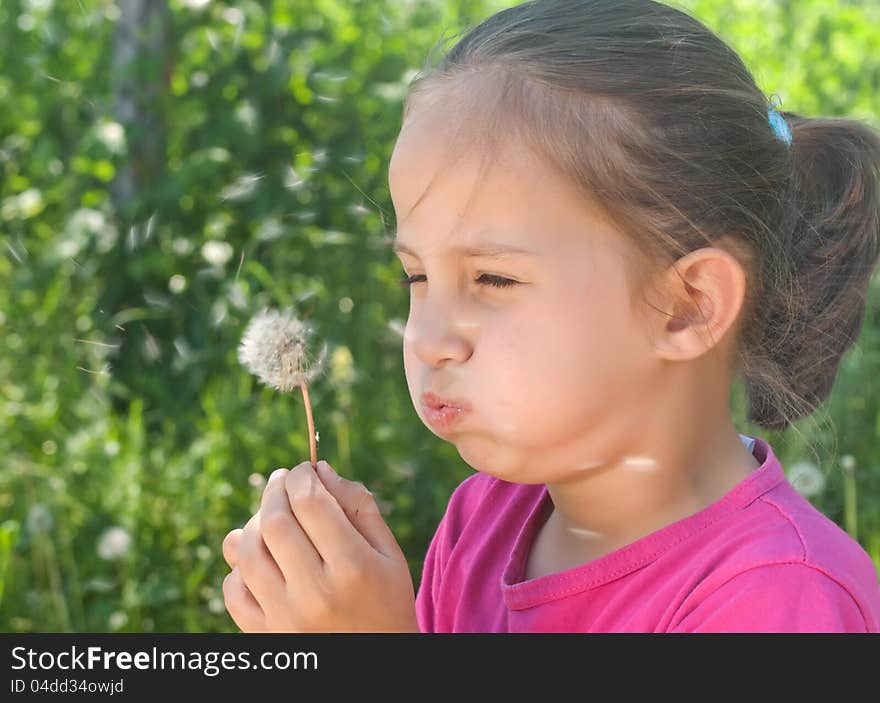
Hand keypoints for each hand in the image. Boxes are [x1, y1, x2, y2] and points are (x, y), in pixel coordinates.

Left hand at [221, 460, 418, 632]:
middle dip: (275, 491)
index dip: (301, 475)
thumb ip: (359, 507)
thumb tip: (320, 471)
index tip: (303, 469)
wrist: (377, 666)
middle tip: (281, 482)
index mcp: (353, 567)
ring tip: (270, 517)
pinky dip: (240, 566)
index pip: (310, 502)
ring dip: (254, 524)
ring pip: (247, 552)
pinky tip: (260, 559)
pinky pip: (233, 590)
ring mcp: (285, 618)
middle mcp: (316, 593)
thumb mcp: (389, 554)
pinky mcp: (264, 636)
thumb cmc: (387, 601)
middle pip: (275, 522)